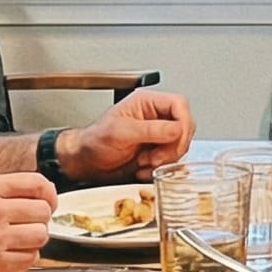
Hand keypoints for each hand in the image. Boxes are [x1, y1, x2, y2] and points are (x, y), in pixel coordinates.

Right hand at [0, 173, 56, 271]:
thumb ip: (4, 189)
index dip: (49, 194)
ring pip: (41, 236)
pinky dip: (25, 257)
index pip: (37, 184)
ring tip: (18, 239)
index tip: (48, 202)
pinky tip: (9, 253)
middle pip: (43, 211)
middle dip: (40, 218)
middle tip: (28, 224)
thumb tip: (45, 192)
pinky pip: (30, 259)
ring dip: (34, 239)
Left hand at [61, 89, 195, 180]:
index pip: (179, 104)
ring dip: (165, 159)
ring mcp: (158, 135)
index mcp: (147, 103)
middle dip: (173, 146)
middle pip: (185, 127)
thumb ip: (150, 130)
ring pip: (180, 145)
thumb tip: (176, 129)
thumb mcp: (120, 132)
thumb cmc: (95, 141)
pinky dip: (160, 168)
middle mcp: (156, 117)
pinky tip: (142, 168)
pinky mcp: (157, 152)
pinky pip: (172, 160)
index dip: (183, 121)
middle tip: (155, 157)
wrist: (86, 162)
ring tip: (144, 162)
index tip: (176, 138)